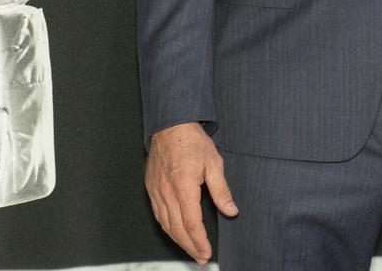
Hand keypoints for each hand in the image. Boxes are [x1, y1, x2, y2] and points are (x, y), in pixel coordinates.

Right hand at [145, 122, 238, 265]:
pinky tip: (175, 232)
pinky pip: (158, 214)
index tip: (206, 253)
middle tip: (201, 258)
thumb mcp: (214, 163)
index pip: (191, 223)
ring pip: (165, 224)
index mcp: (184, 185)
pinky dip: (167, 227)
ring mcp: (156, 191)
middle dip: (190, 247)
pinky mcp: (151, 189)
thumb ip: (221, 190)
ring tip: (191, 250)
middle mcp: (167, 191)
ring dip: (178, 240)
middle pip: (177, 229)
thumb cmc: (192, 141)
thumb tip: (231, 211)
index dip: (199, 241)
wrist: (170, 125)